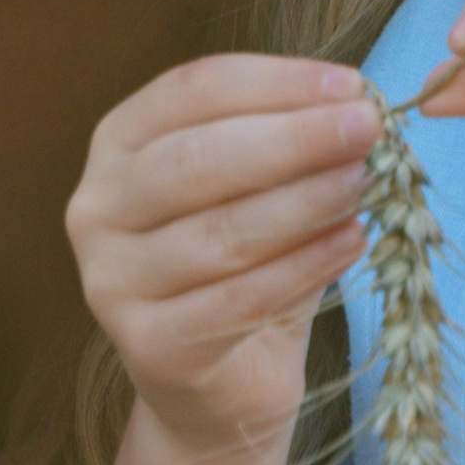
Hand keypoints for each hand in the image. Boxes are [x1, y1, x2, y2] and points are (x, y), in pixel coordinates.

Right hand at [67, 54, 381, 454]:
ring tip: (364, 182)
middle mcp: (97, 206)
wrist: (218, 383)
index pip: (191, 91)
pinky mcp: (147, 345)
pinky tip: (352, 241)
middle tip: (367, 128)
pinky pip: (238, 299)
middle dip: (294, 138)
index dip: (274, 82)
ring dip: (304, 200)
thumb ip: (289, 144)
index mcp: (117, 144)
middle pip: (198, 158)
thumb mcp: (257, 188)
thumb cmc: (241, 265)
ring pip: (220, 231)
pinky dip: (303, 267)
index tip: (351, 85)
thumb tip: (356, 106)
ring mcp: (112, 280)